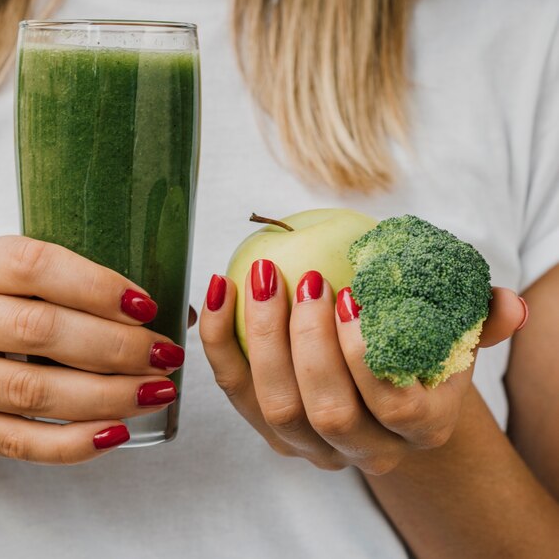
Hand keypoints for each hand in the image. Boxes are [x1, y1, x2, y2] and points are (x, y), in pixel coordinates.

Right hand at [0, 237, 183, 463]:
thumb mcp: (14, 281)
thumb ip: (85, 289)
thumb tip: (185, 315)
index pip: (35, 266)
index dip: (97, 287)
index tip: (147, 307)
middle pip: (41, 330)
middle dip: (117, 346)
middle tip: (166, 355)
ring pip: (34, 392)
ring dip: (108, 395)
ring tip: (157, 391)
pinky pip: (19, 443)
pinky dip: (74, 443)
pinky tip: (117, 432)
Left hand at [200, 261, 526, 473]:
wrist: (383, 393)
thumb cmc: (415, 357)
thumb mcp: (450, 337)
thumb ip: (477, 323)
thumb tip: (508, 305)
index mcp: (417, 429)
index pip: (392, 406)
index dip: (364, 354)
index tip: (349, 294)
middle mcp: (363, 450)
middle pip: (325, 410)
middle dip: (308, 341)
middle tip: (308, 281)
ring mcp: (309, 447)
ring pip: (273, 405)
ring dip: (261, 336)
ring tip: (263, 276)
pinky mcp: (266, 429)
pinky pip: (233, 389)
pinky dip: (219, 339)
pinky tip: (219, 289)